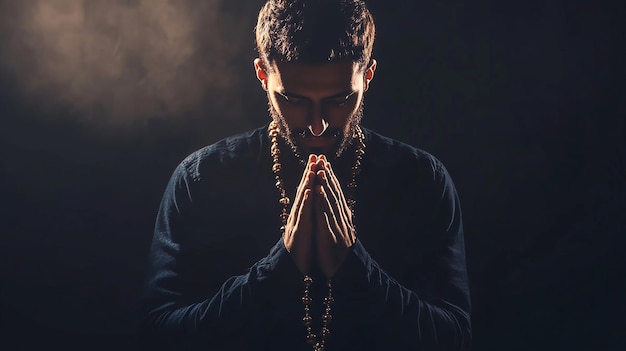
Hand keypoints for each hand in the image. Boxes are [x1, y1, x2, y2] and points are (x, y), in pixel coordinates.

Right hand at [283, 154, 317, 274]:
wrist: (288, 270)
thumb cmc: (299, 251)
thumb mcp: (305, 230)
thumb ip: (307, 216)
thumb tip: (310, 203)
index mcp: (301, 215)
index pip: (307, 191)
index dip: (312, 176)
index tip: (318, 161)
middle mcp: (297, 216)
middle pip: (304, 191)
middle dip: (309, 173)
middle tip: (315, 156)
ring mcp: (296, 223)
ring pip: (303, 200)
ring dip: (307, 183)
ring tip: (312, 168)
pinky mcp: (298, 233)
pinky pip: (303, 216)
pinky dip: (306, 203)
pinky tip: (310, 191)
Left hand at [314, 155, 356, 277]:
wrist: (350, 273)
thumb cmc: (342, 254)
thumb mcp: (341, 232)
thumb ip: (339, 217)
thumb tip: (336, 203)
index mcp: (343, 218)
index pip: (336, 194)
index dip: (331, 178)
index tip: (325, 163)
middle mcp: (342, 219)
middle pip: (333, 194)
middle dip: (327, 176)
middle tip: (322, 159)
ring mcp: (337, 227)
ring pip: (329, 202)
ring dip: (324, 185)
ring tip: (319, 170)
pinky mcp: (330, 235)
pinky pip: (324, 216)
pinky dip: (320, 202)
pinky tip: (316, 192)